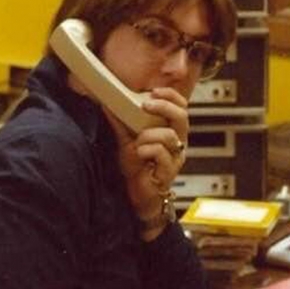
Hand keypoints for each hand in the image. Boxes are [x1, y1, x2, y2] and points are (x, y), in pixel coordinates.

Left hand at [103, 87, 189, 236]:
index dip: (171, 96)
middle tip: (146, 106)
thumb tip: (107, 103)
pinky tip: (139, 154)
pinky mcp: (169, 171)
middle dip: (164, 107)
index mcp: (172, 132)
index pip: (181, 108)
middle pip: (182, 117)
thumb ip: (120, 123)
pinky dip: (148, 150)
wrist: (137, 197)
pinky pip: (162, 154)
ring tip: (137, 143)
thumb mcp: (126, 141)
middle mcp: (178, 143)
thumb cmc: (137, 169)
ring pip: (170, 136)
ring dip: (149, 135)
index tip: (153, 91)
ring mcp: (176, 158)